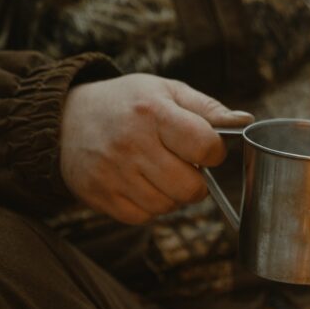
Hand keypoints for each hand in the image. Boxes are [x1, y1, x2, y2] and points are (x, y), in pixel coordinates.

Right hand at [59, 73, 251, 223]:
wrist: (64, 119)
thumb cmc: (128, 103)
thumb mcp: (166, 91)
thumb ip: (207, 109)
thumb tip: (245, 122)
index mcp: (152, 111)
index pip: (205, 146)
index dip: (214, 152)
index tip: (205, 147)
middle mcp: (130, 143)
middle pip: (191, 188)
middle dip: (196, 180)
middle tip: (182, 164)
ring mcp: (113, 173)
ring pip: (169, 205)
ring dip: (172, 194)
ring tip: (157, 170)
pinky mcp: (100, 196)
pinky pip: (144, 217)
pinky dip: (149, 205)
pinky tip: (139, 183)